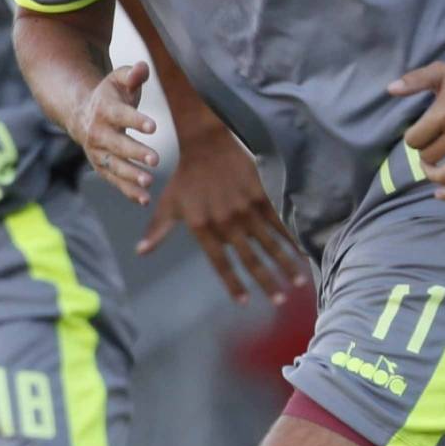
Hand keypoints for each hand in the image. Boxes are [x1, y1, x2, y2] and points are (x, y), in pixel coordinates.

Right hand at [72, 62, 160, 205]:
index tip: (153, 126)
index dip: (136, 120)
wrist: (80, 113)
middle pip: (117, 144)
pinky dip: (128, 191)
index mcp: (103, 109)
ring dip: (131, 176)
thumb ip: (132, 74)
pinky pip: (115, 181)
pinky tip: (145, 200)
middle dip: (135, 152)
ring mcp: (98, 152)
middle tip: (155, 160)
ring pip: (114, 166)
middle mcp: (98, 132)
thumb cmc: (109, 95)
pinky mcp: (101, 166)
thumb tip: (142, 69)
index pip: (121, 115)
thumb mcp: (118, 79)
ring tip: (149, 181)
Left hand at [136, 123, 306, 304]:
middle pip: (250, 258)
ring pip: (269, 243)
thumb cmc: (184, 177)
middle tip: (281, 300)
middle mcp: (225, 222)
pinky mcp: (260, 194)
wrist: (204, 143)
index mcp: (203, 228)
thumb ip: (158, 231)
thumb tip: (141, 252)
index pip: (220, 263)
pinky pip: (278, 220)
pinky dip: (291, 236)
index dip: (233, 284)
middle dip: (267, 282)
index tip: (245, 302)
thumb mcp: (168, 205)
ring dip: (286, 264)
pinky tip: (304, 249)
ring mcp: (245, 208)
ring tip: (300, 282)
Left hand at [390, 59, 444, 201]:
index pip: (414, 140)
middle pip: (427, 158)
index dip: (412, 137)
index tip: (420, 131)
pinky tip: (439, 194)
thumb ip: (414, 80)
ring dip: (432, 172)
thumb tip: (390, 89)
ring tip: (432, 162)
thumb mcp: (441, 73)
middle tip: (430, 142)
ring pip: (444, 176)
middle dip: (424, 151)